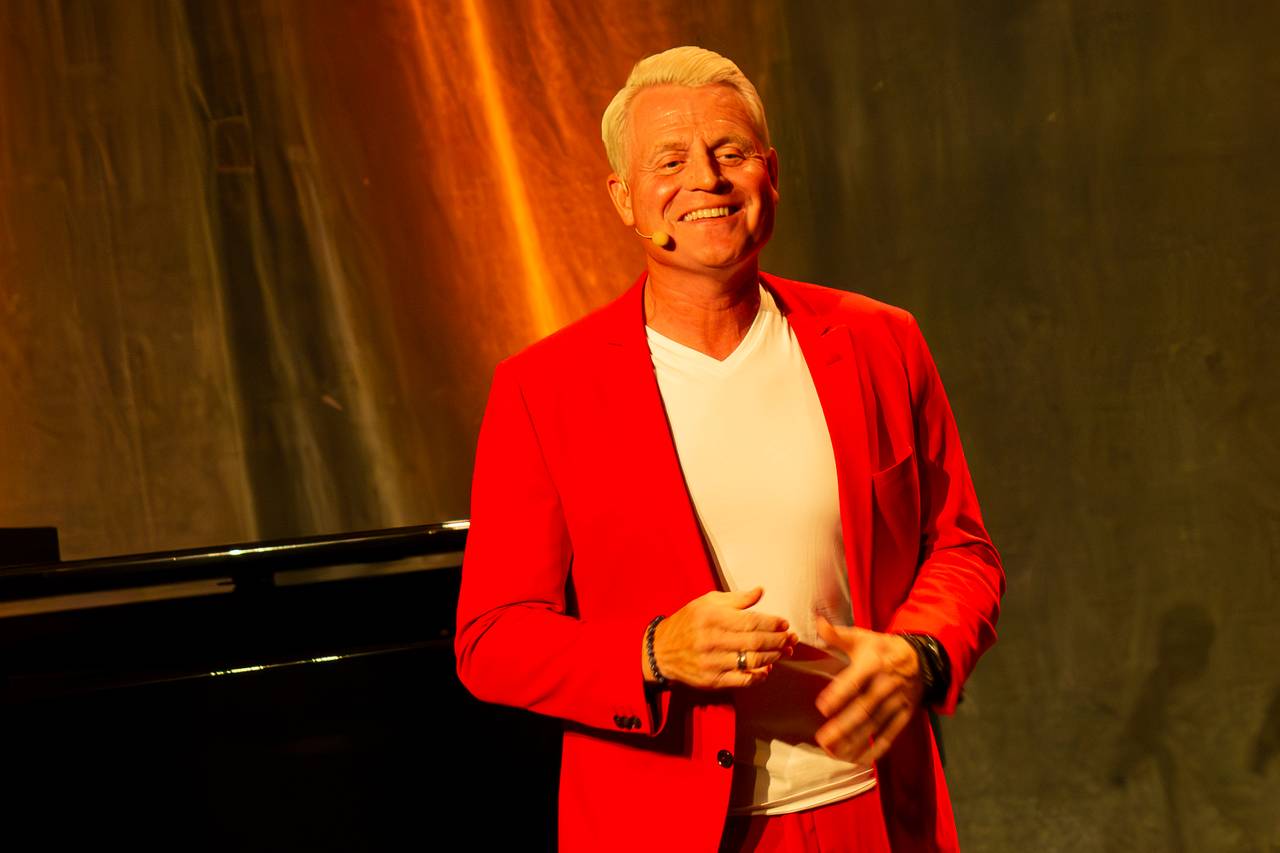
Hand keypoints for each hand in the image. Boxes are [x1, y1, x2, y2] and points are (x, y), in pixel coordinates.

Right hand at [645, 587, 797, 688]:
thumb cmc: (687, 623)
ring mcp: (713, 662)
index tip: (785, 623)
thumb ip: (736, 599)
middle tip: (792, 638)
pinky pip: (743, 679)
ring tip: (785, 651)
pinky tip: (767, 668)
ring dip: (774, 657)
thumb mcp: (707, 603)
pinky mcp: (713, 680)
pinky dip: (759, 675)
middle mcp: (712, 640)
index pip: (751, 621)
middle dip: (779, 640)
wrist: (660, 651)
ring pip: (752, 661)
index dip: (772, 623)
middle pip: (755, 642)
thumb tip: (760, 591)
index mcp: (712, 617)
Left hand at [813, 618, 923, 764]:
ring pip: (875, 725)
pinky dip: (876, 749)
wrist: (922, 658)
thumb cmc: (884, 648)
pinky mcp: (905, 715)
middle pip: (865, 709)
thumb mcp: (863, 637)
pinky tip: (858, 759)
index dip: (839, 694)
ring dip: (856, 741)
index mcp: (874, 663)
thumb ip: (838, 634)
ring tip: (834, 753)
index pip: (855, 680)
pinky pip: (890, 735)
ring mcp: (897, 702)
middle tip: (823, 739)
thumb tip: (818, 622)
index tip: (822, 707)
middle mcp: (887, 685)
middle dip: (844, 726)